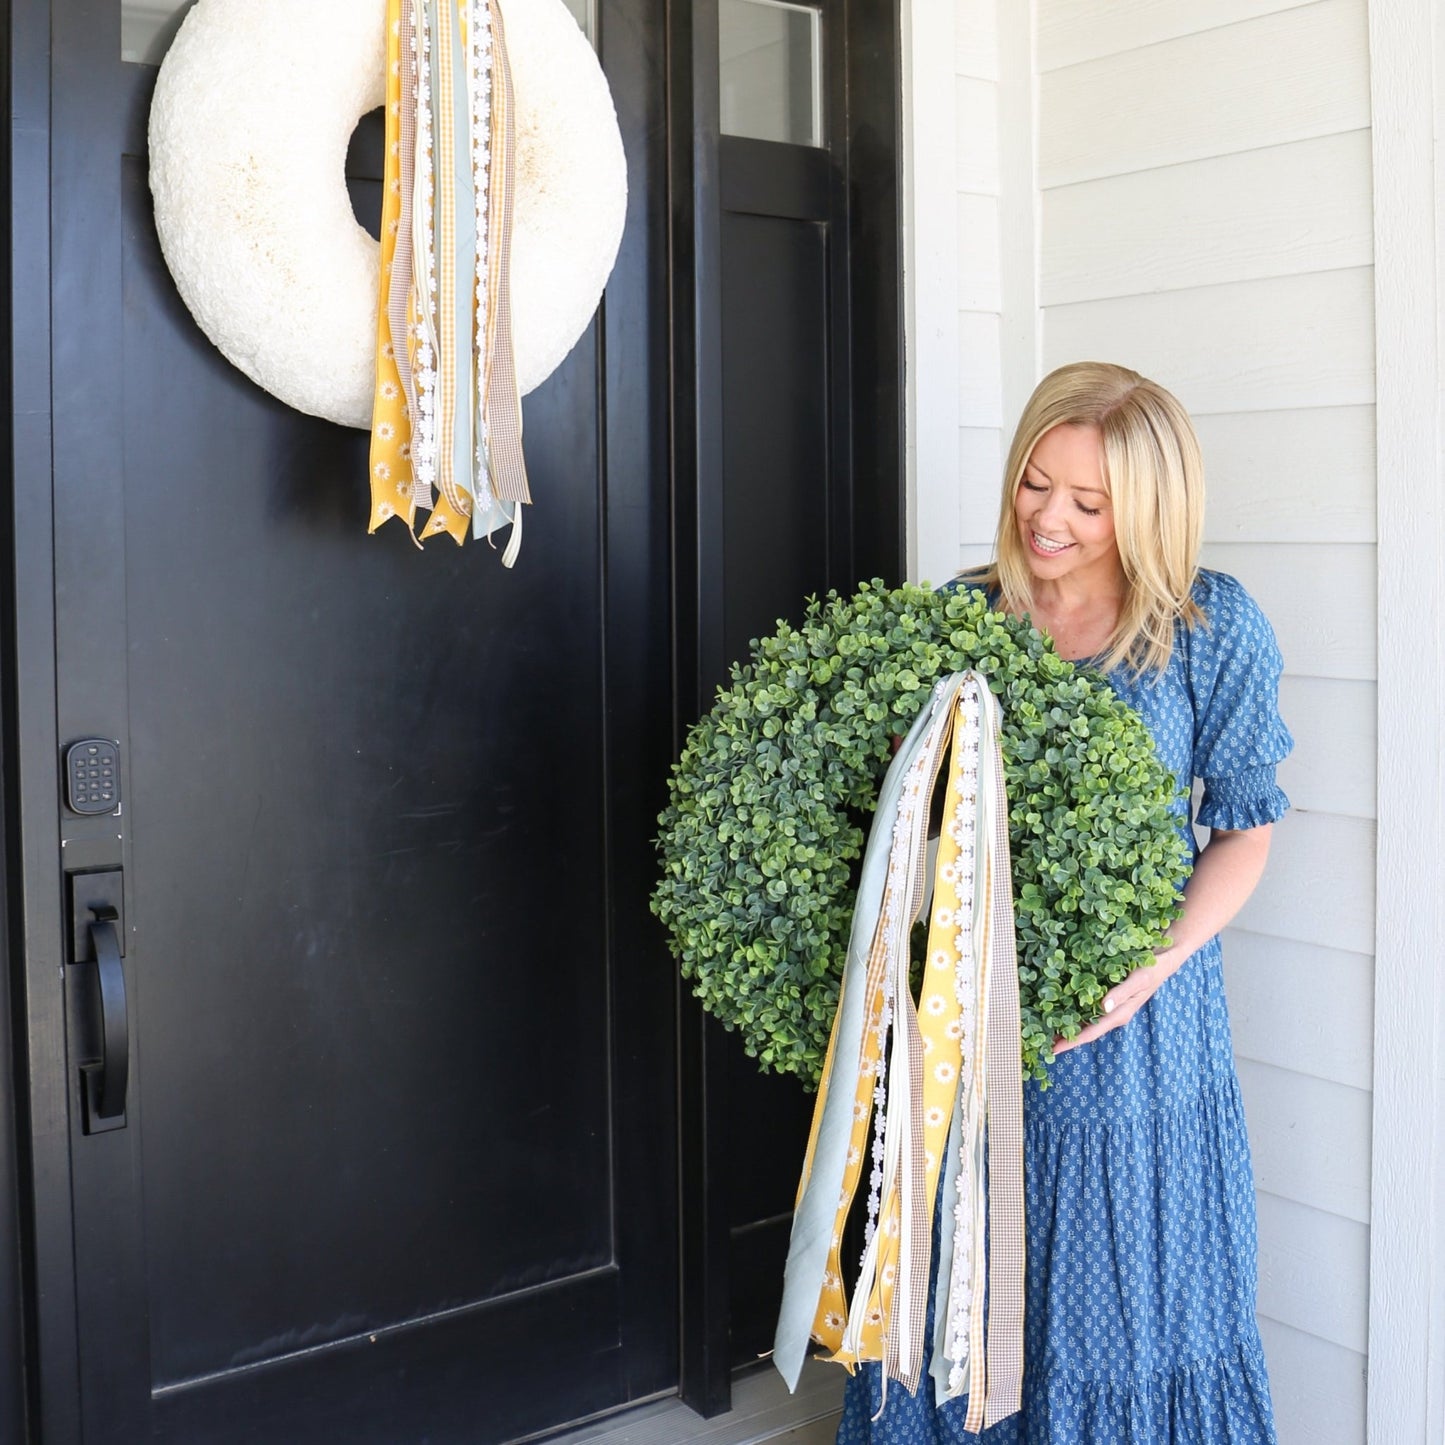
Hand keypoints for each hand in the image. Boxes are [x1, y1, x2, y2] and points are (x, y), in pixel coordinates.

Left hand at [1051, 949, 1181, 1055]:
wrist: (1163, 959)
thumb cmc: (1151, 970)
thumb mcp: (1138, 980)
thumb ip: (1121, 993)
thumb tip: (1103, 1007)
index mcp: (1119, 1015)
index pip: (1091, 1033)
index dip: (1072, 1041)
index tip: (1053, 1049)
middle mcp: (1112, 1014)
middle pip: (1085, 1030)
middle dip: (1065, 1036)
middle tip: (1040, 1041)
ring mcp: (1111, 1006)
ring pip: (1086, 1020)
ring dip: (1067, 1025)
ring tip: (1045, 1028)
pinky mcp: (1109, 997)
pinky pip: (1088, 1008)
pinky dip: (1074, 1010)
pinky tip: (1060, 1008)